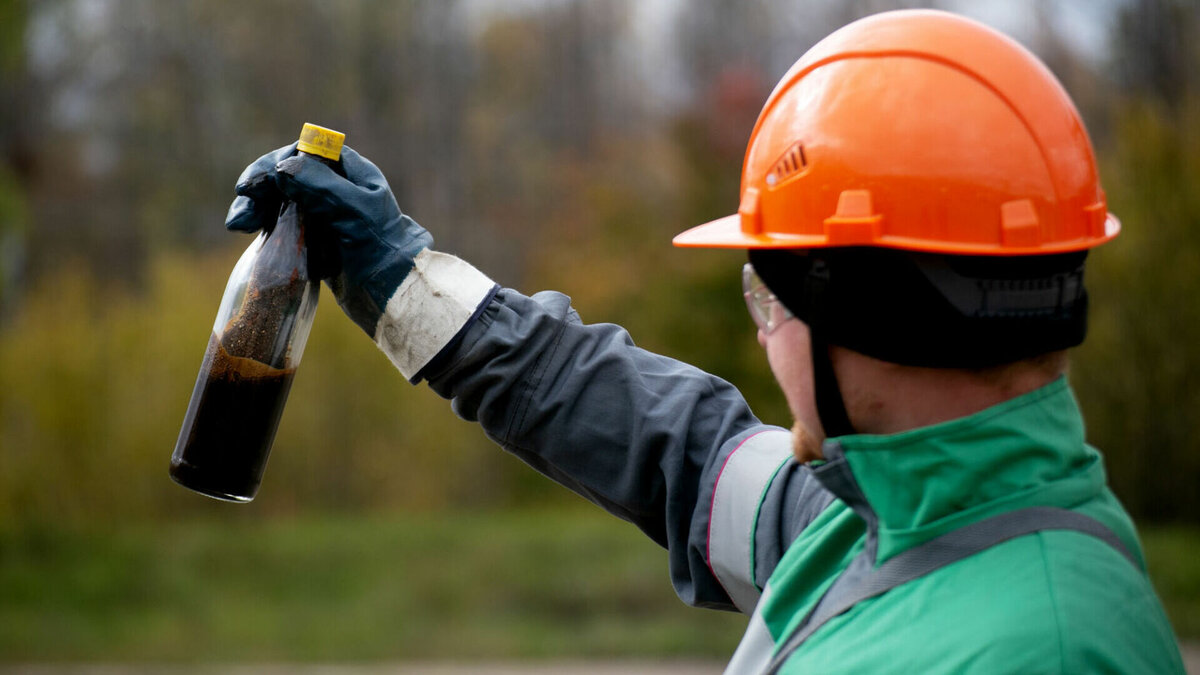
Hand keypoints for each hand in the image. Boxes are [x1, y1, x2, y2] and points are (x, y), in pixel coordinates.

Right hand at [225, 145, 433, 335]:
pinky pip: (284, 223)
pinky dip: (266, 225)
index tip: (254, 184)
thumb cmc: (382, 249)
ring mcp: (325, 214)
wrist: (394, 293)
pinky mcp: (315, 239)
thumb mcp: (354, 212)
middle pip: (288, 174)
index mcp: (350, 173)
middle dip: (260, 188)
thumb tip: (282, 167)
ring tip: (239, 225)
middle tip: (241, 214)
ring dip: (257, 206)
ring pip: (281, 198)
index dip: (276, 163)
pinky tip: (251, 234)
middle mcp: (336, 188)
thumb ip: (320, 186)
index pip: (305, 153)